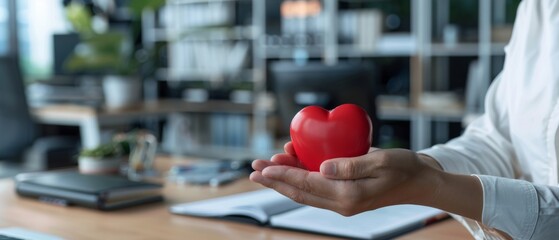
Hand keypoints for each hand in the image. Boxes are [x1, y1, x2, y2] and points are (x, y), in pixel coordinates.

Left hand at [250, 142, 443, 215]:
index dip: (283, 174)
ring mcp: (341, 201)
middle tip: (253, 169)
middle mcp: (341, 202)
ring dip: (283, 180)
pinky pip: (315, 188)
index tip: (264, 167)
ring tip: (265, 167)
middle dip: (274, 180)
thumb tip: (321, 167)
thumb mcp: (380, 161)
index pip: (307, 184)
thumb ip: (350, 165)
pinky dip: (300, 177)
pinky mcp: (344, 195)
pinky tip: (291, 163)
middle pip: (299, 192)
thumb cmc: (404, 168)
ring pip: (304, 192)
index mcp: (348, 196)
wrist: (420, 182)